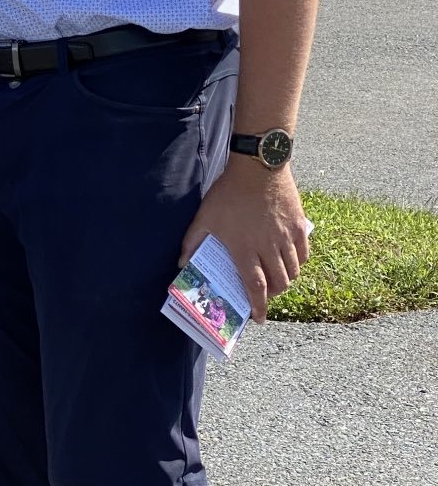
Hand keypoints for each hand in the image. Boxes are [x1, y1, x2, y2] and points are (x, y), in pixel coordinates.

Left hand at [179, 162, 310, 323]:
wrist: (258, 166)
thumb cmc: (228, 193)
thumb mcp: (204, 217)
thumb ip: (191, 242)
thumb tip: (181, 264)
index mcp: (244, 249)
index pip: (255, 286)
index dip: (258, 306)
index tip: (259, 319)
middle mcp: (268, 247)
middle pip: (278, 282)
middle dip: (273, 295)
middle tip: (266, 296)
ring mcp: (286, 237)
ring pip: (293, 270)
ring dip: (286, 281)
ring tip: (278, 281)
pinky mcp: (299, 226)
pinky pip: (303, 253)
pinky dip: (299, 263)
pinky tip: (292, 262)